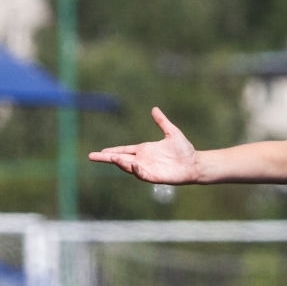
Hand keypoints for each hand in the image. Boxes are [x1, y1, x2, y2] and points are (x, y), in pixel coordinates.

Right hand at [87, 108, 202, 183]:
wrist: (195, 163)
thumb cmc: (184, 150)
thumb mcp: (171, 132)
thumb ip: (162, 122)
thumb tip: (154, 109)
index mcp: (144, 150)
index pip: (124, 150)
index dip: (112, 151)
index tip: (100, 151)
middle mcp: (143, 160)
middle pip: (120, 159)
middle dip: (106, 158)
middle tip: (91, 156)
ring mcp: (148, 169)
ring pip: (128, 167)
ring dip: (119, 163)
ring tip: (110, 157)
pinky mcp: (155, 176)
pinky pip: (142, 174)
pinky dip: (136, 170)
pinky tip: (132, 164)